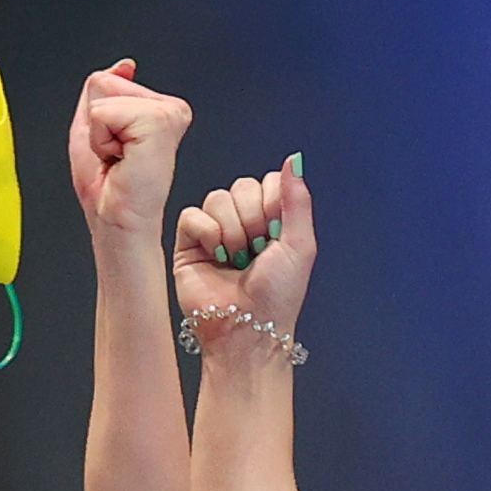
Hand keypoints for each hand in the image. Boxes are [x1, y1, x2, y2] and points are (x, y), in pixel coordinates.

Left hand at [68, 59, 192, 236]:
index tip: (115, 151)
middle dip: (98, 123)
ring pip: (106, 94)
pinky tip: (124, 161)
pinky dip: (102, 140)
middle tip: (116, 157)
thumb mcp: (95, 131)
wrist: (119, 225)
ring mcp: (169, 113)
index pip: (107, 80)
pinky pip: (106, 112)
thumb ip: (103, 92)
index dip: (97, 120)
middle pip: (106, 82)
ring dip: (100, 134)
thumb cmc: (109, 192)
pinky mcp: (161, 122)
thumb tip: (124, 66)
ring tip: (120, 160)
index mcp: (157, 109)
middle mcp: (169, 108)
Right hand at [173, 155, 313, 341]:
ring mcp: (215, 232)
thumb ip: (297, 200)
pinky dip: (206, 232)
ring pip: (217, 198)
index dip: (272, 202)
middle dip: (252, 218)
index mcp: (271, 222)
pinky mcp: (189, 244)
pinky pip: (192, 215)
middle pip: (242, 187)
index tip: (276, 233)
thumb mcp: (301, 245)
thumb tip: (293, 161)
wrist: (246, 329)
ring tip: (235, 259)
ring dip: (231, 229)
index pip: (268, 182)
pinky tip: (215, 255)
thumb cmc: (276, 298)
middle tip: (255, 250)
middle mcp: (243, 223)